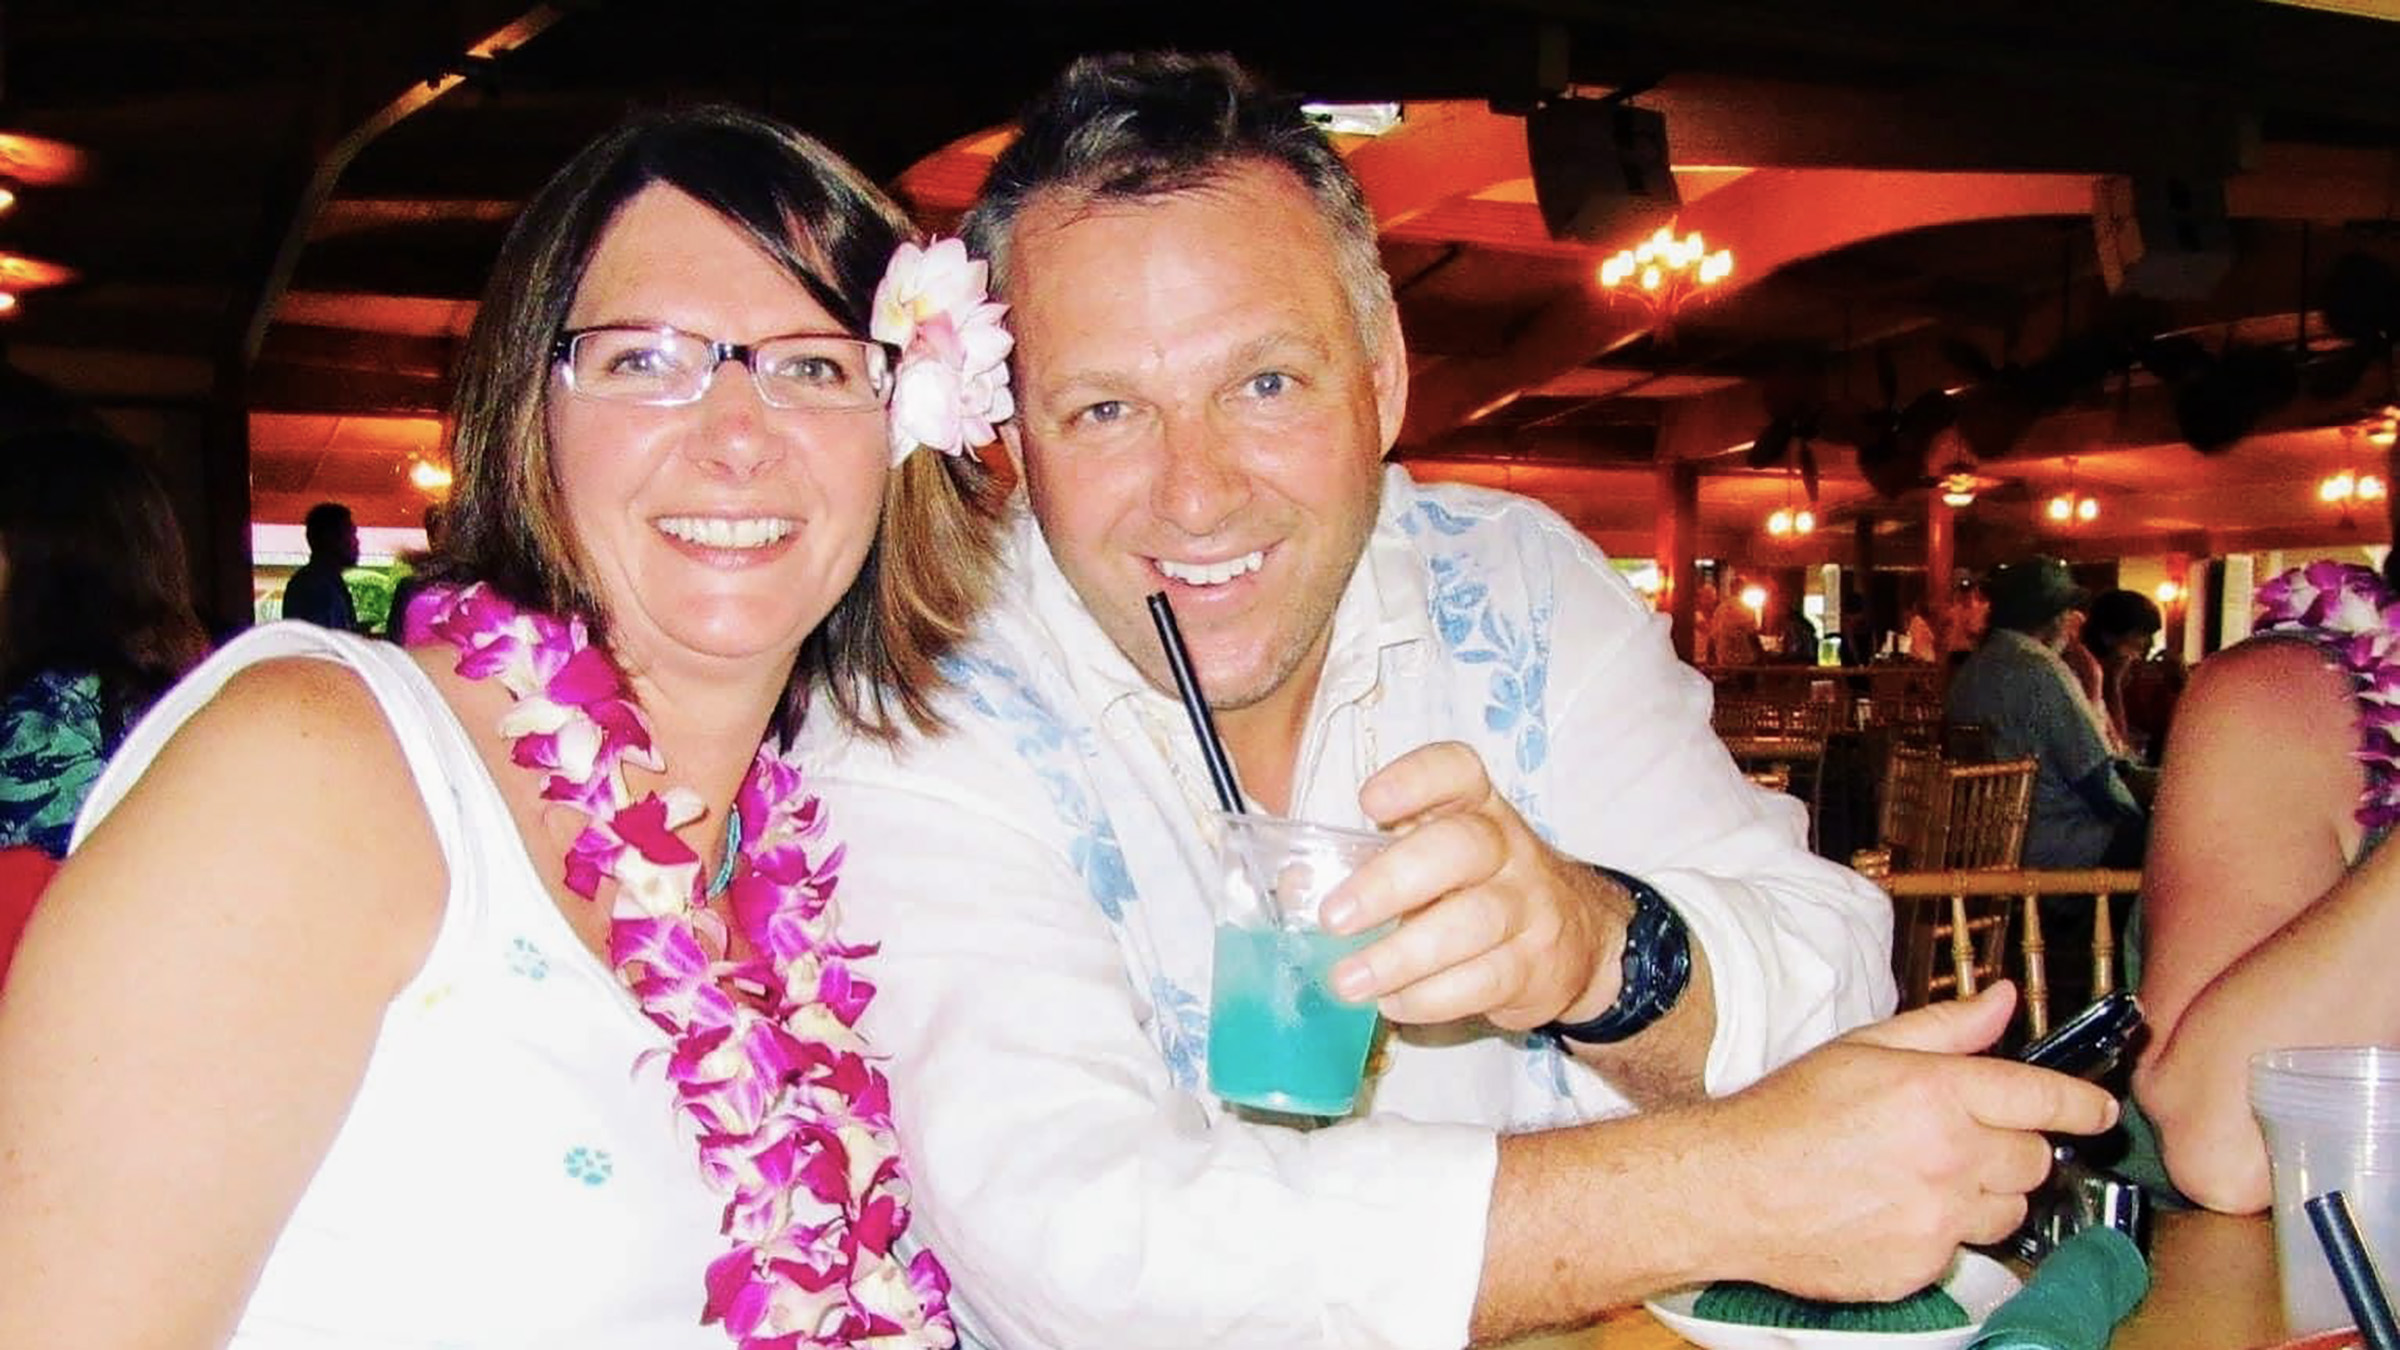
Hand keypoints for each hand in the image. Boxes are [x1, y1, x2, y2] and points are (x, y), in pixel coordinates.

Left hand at [1319, 741, 1624, 1029]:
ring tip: (1347, 980)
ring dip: (1401, 955)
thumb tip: (1295, 888)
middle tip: (1334, 918)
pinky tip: (1392, 1003)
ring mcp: (1527, 907)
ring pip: (1472, 924)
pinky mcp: (1534, 966)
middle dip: (1391, 882)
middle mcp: (1507, 848)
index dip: (1415, 780)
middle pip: (1461, 849)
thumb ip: (1369, 863)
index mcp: (1476, 807)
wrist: (1576, 938)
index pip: (1457, 771)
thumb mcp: (1431, 860)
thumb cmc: (1476, 888)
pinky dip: (1430, 997)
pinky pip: (1482, 982)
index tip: (1370, 804)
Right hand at [1692, 983, 2119, 1299]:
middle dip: (2014, 1146)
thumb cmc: (1787, 1113)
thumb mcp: (1863, 1048)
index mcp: (1938, 1092)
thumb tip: (2003, 999)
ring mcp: (1940, 1218)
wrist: (1731, 1190)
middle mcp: (1950, 1156)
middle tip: (1963, 1139)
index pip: (2044, 1098)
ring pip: (2010, 1210)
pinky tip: (1893, 1210)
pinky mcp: (1923, 1266)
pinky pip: (1964, 1249)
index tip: (2098, 1111)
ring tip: (1924, 1178)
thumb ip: (1945, 1027)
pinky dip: (1943, 1231)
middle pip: (2035, 1159)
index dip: (2081, 1104)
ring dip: (1986, 1194)